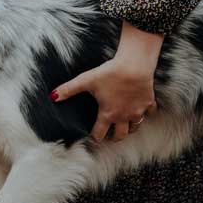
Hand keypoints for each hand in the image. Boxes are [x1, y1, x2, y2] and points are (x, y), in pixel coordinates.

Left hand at [51, 24, 161, 143]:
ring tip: (124, 126)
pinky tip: (141, 109)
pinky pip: (149, 113)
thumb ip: (68, 89)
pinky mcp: (148, 102)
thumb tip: (52, 96)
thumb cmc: (110, 73)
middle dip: (114, 138)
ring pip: (135, 127)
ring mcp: (137, 111)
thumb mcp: (86, 80)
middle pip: (120, 135)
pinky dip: (146, 113)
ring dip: (130, 128)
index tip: (93, 137)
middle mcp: (123, 116)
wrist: (134, 65)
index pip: (99, 134)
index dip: (95, 137)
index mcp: (108, 114)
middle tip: (109, 136)